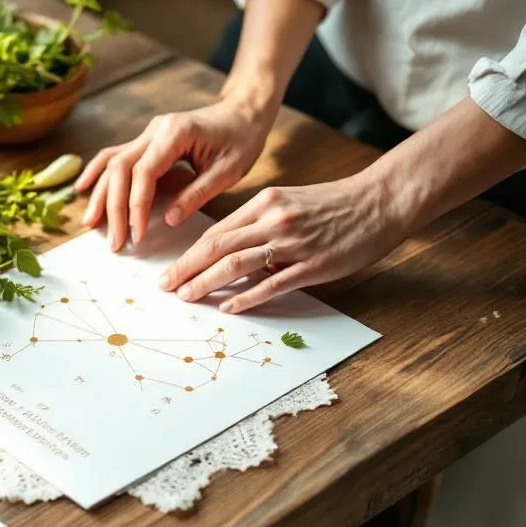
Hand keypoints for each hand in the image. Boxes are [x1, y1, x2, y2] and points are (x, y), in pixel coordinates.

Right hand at [73, 99, 272, 250]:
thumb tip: (167, 220)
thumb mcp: (228, 170)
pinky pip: (114, 155)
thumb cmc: (241, 139)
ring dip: (99, 194)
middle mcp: (155, 129)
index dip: (136, 206)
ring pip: (112, 163)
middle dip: (114, 207)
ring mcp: (147, 133)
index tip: (137, 234)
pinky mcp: (146, 141)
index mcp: (175, 133)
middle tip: (115, 241)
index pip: (144, 173)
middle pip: (120, 169)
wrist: (243, 112)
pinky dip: (97, 173)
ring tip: (90, 223)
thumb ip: (197, 194)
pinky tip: (82, 188)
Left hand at [158, 176, 407, 312]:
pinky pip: (272, 283)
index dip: (188, 254)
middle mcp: (273, 220)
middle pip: (217, 247)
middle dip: (186, 269)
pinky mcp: (314, 264)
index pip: (215, 233)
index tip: (169, 271)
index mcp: (263, 203)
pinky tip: (228, 306)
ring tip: (186, 297)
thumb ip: (257, 224)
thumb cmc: (335, 204)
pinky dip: (247, 295)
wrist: (382, 200)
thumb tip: (226, 251)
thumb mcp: (288, 202)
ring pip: (237, 264)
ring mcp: (293, 243)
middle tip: (164, 288)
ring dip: (206, 282)